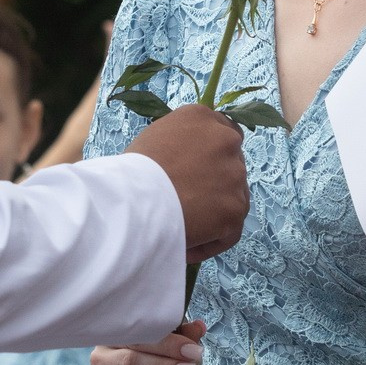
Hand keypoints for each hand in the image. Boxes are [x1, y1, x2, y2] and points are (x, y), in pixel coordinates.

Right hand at [91, 319, 203, 364]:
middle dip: (167, 348)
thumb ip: (186, 339)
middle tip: (192, 357)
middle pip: (136, 340)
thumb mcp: (181, 356)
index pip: (144, 323)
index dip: (168, 331)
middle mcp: (107, 342)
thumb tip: (199, 325)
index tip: (193, 344)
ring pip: (129, 361)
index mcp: (124, 326)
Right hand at [126, 105, 248, 261]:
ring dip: (214, 215)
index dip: (211, 158)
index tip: (196, 176)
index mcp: (202, 117)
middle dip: (214, 185)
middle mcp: (226, 140)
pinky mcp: (235, 208)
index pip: (221, 134)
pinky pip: (230, 231)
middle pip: (231, 166)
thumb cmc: (130, 171)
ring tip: (184, 229)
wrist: (131, 200)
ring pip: (234, 198)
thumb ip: (179, 145)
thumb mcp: (154, 140)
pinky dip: (211, 242)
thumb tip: (187, 164)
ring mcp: (235, 174)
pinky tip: (187, 248)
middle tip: (187, 204)